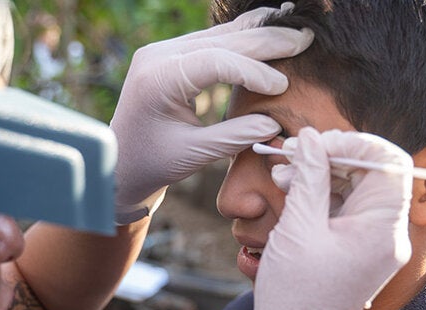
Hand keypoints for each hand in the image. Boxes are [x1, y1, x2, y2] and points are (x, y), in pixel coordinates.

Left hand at [110, 3, 313, 223]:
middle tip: (305, 38)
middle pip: (221, 39)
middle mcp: (159, 55)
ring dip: (258, 33)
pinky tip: (267, 32)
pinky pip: (211, 41)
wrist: (119, 163)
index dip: (254, 71)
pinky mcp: (171, 55)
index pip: (217, 62)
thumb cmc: (153, 164)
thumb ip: (234, 137)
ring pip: (219, 34)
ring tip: (294, 30)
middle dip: (265, 40)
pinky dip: (242, 39)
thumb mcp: (194, 155)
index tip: (282, 86)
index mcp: (159, 78)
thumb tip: (275, 124)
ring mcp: (164, 51)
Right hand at [244, 128, 412, 309]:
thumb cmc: (295, 291)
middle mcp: (388, 234)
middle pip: (373, 173)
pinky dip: (322, 193)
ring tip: (284, 173)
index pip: (390, 163)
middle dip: (333, 157)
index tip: (319, 143)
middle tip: (294, 154)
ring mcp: (375, 242)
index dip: (356, 144)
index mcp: (383, 230)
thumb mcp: (300, 226)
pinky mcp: (359, 247)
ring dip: (322, 173)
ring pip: (357, 187)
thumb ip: (310, 175)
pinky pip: (347, 207)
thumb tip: (312, 138)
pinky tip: (292, 187)